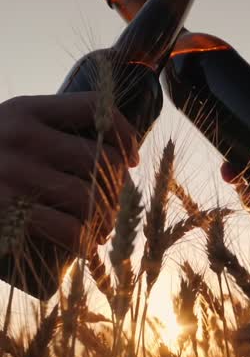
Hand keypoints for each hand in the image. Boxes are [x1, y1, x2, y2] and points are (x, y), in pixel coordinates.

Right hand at [0, 92, 138, 253]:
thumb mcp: (11, 131)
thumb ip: (50, 134)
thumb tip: (112, 156)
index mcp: (27, 109)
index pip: (95, 109)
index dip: (125, 134)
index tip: (131, 159)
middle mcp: (22, 136)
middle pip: (102, 160)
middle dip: (118, 189)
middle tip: (113, 205)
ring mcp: (12, 174)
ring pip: (90, 198)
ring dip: (106, 219)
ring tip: (102, 229)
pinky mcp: (6, 212)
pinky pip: (68, 229)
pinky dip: (85, 242)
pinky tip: (87, 247)